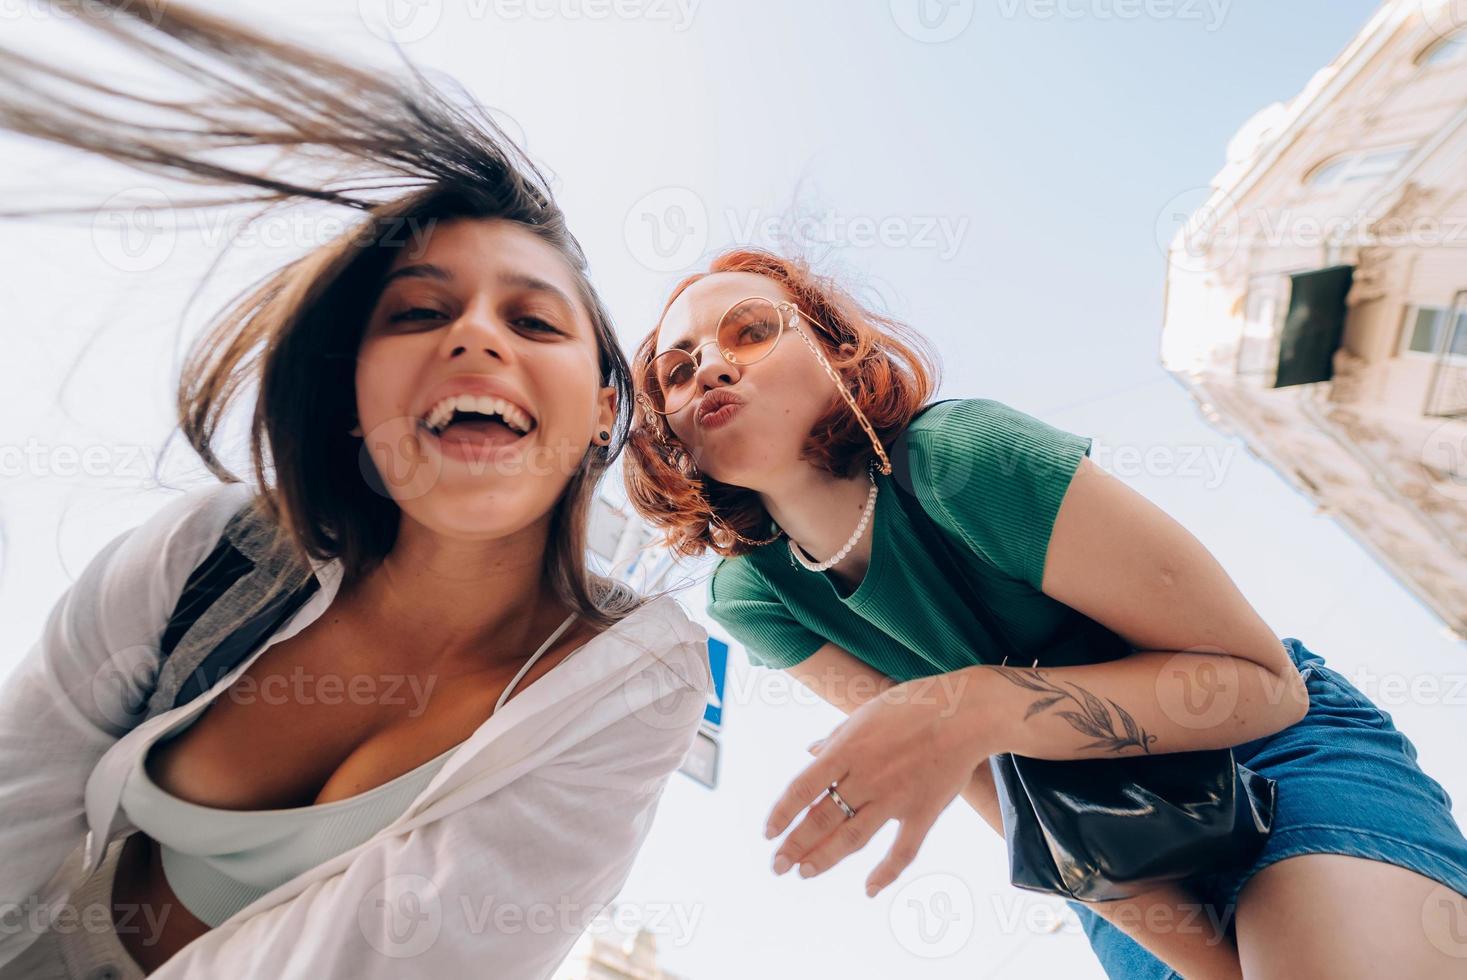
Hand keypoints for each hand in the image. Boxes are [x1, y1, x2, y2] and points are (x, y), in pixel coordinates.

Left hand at [765, 671, 987, 896]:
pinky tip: (870, 889)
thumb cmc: (913, 705)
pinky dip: (886, 873)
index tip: (768, 833)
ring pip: (852, 838)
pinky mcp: (923, 812)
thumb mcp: (865, 713)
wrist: (966, 713)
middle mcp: (866, 776)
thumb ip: (836, 738)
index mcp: (848, 749)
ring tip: (804, 873)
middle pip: (822, 818)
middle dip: (795, 846)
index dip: (782, 813)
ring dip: (825, 858)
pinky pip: (902, 851)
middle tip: (778, 866)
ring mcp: (895, 797)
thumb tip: (811, 752)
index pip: (803, 787)